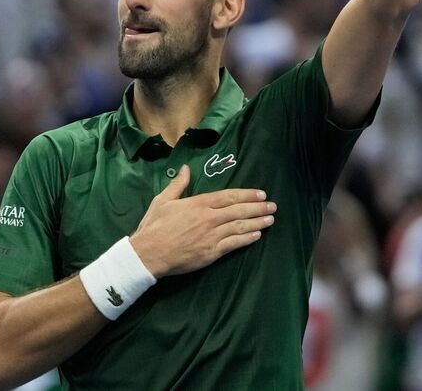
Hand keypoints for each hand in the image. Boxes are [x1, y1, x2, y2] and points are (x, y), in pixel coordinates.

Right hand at [129, 165, 274, 276]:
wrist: (149, 253)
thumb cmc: (154, 226)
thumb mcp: (163, 200)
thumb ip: (178, 184)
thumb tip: (185, 168)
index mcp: (199, 203)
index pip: (228, 196)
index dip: (247, 195)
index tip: (261, 194)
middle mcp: (209, 218)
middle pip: (238, 210)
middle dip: (258, 207)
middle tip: (272, 206)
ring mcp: (211, 236)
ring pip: (239, 226)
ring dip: (257, 222)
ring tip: (270, 219)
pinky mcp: (211, 252)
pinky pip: (233, 244)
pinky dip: (247, 239)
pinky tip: (257, 235)